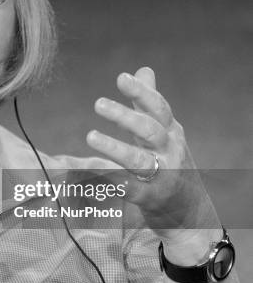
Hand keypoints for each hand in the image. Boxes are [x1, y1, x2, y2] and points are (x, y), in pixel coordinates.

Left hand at [86, 67, 218, 239]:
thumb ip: (149, 102)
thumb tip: (143, 70)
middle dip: (125, 116)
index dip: (141, 92)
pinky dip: (111, 179)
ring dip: (114, 148)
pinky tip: (93, 170)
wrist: (191, 212)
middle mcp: (169, 151)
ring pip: (139, 160)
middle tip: (98, 103)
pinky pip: (128, 188)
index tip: (122, 77)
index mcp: (170, 132)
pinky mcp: (149, 199)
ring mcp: (162, 176)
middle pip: (149, 130)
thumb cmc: (171, 163)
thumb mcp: (166, 132)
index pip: (157, 107)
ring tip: (90, 136)